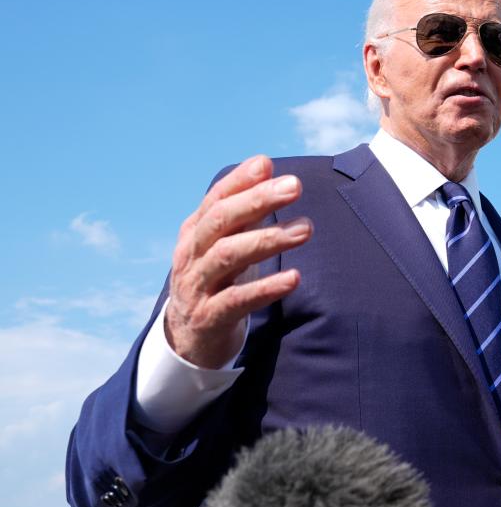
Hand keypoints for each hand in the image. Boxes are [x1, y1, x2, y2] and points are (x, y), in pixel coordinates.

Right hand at [165, 155, 311, 367]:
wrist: (188, 341)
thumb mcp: (224, 244)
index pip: (216, 200)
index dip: (239, 181)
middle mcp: (192, 256)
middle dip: (257, 200)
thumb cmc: (216, 282)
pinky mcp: (209, 318)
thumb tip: (267, 167)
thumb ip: (243, 211)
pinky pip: (237, 301)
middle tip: (294, 186)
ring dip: (268, 239)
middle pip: (221, 221)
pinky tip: (294, 278)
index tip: (267, 164)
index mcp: (195, 234)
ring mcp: (197, 287)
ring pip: (228, 256)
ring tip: (305, 228)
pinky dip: (266, 288)